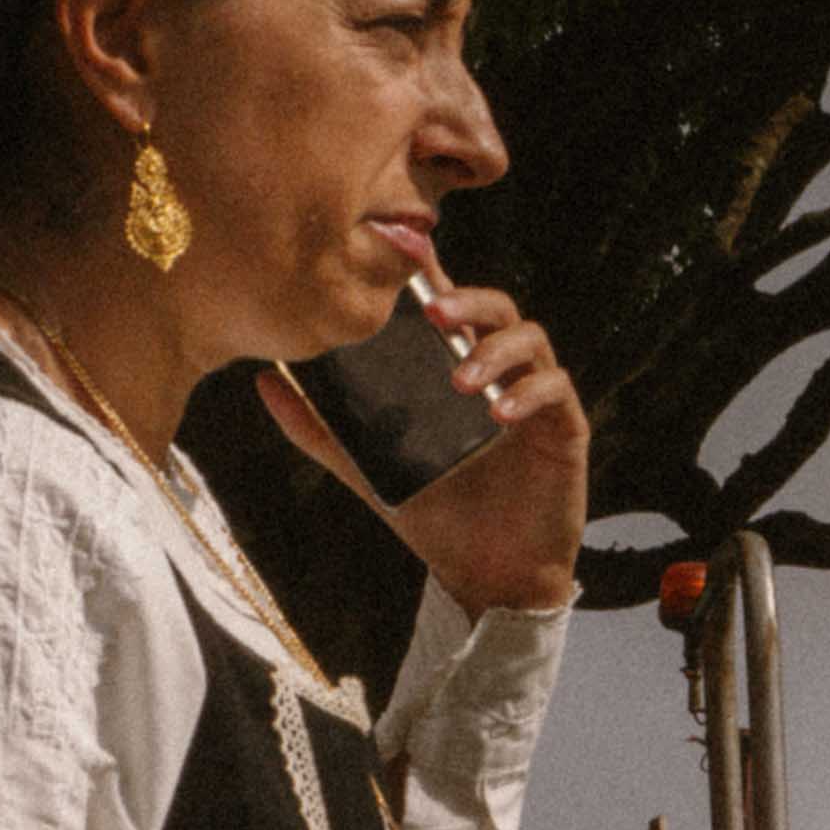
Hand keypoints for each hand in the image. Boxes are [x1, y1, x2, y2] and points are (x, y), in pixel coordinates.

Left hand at [264, 280, 582, 620]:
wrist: (489, 578)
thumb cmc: (436, 518)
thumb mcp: (367, 469)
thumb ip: (319, 428)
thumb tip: (264, 381)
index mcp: (453, 368)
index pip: (447, 304)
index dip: (432, 271)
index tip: (404, 250)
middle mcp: (498, 372)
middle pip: (495, 305)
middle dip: (465, 299)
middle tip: (432, 312)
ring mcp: (535, 396)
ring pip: (530, 338)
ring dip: (494, 349)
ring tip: (459, 379)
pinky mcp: (565, 427)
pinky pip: (556, 389)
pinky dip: (528, 393)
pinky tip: (500, 415)